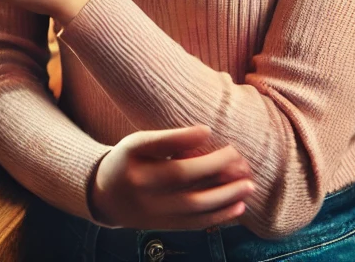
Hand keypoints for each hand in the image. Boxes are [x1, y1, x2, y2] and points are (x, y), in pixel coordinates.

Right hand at [90, 126, 253, 229]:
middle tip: (239, 158)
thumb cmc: (129, 161)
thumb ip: (167, 140)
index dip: (182, 137)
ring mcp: (152, 208)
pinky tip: (238, 206)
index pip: (157, 144)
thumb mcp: (138, 143)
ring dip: (225, 195)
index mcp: (131, 154)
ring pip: (193, 203)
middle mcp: (140, 182)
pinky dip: (219, 215)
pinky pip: (195, 222)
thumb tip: (207, 134)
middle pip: (180, 175)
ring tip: (248, 185)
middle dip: (214, 167)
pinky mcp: (164, 225)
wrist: (106, 197)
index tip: (208, 129)